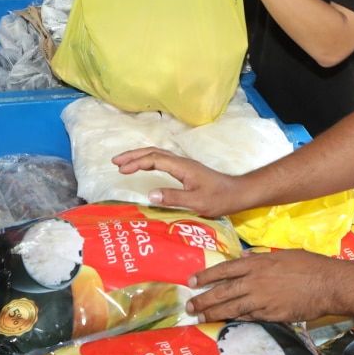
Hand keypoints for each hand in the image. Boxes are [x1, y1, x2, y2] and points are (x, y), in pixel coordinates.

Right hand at [112, 147, 243, 216]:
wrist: (238, 193)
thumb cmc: (220, 198)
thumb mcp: (197, 201)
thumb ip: (174, 197)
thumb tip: (150, 194)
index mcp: (182, 167)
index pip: (154, 159)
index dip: (136, 163)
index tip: (121, 170)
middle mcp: (181, 162)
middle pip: (153, 152)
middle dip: (133, 155)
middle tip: (115, 161)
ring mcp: (184, 165)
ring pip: (158, 155)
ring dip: (140, 157)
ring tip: (124, 163)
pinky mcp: (186, 170)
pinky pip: (163, 160)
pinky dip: (149, 161)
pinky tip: (145, 168)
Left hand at [187, 250, 342, 322]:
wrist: (327, 284)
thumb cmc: (307, 265)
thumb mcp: (281, 254)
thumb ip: (260, 257)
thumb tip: (244, 257)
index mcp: (256, 263)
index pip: (224, 269)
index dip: (206, 276)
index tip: (191, 281)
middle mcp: (254, 281)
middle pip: (223, 292)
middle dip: (203, 299)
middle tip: (189, 306)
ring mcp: (262, 300)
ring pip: (232, 308)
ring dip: (214, 313)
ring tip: (200, 317)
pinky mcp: (271, 315)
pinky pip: (249, 317)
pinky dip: (236, 319)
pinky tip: (226, 322)